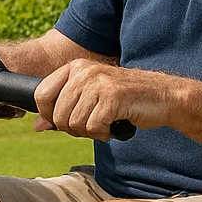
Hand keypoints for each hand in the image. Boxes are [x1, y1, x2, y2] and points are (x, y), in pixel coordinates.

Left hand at [33, 60, 171, 139]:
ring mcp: (99, 82)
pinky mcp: (112, 97)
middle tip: (93, 126)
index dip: (49, 115)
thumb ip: (63, 110)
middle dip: (74, 129)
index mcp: (75, 67)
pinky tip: (114, 127)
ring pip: (74, 124)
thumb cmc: (126, 99)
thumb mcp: (91, 99)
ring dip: (90, 132)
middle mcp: (84, 71)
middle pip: (57, 115)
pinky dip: (104, 134)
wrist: (164, 96)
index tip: (67, 122)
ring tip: (106, 124)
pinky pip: (93, 128)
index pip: (41, 94)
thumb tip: (37, 126)